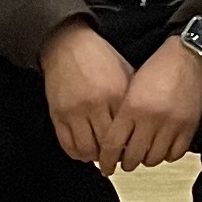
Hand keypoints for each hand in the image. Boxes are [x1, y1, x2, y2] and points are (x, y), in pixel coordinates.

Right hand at [39, 19, 133, 168]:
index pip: (126, 132)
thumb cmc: (100, 58)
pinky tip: (85, 150)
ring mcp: (74, 112)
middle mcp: (95, 105)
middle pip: (106, 146)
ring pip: (86, 150)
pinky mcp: (58, 115)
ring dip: (95, 156)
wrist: (68, 45)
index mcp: (115, 94)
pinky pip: (67, 145)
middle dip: (113, 155)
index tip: (132, 148)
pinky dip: (77, 153)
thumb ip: (133, 99)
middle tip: (117, 156)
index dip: (129, 145)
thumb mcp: (125, 73)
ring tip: (101, 153)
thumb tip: (143, 124)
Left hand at [112, 38, 201, 170]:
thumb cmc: (157, 68)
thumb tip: (114, 144)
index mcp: (132, 107)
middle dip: (127, 163)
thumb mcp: (132, 88)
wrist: (188, 55)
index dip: (107, 161)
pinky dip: (167, 155)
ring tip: (146, 153)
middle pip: (133, 157)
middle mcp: (151, 118)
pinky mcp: (189, 126)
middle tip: (126, 162)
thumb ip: (123, 115)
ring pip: (154, 159)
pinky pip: (175, 154)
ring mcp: (171, 124)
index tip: (106, 167)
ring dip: (147, 159)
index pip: (113, 145)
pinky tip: (164, 148)